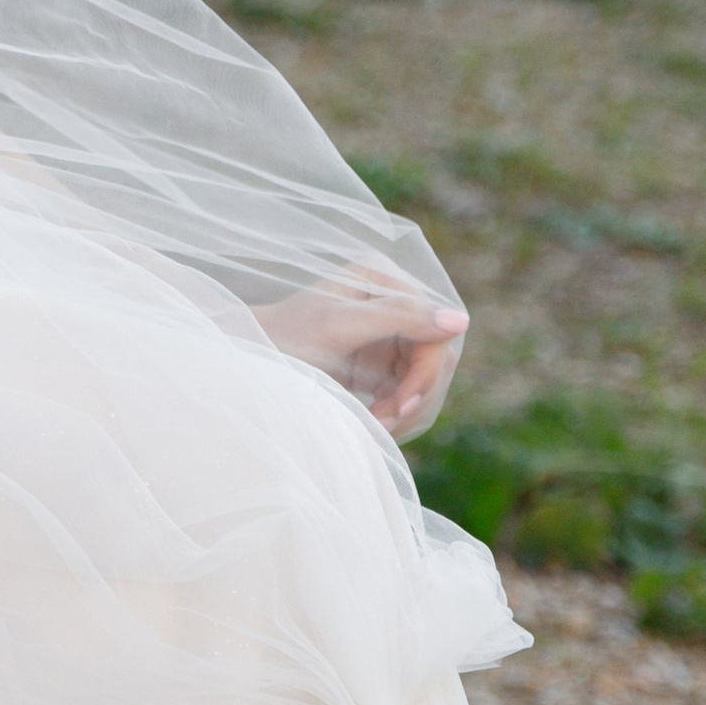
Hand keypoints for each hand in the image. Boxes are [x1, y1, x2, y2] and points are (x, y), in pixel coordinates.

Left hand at [258, 271, 467, 438]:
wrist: (246, 364)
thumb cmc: (283, 338)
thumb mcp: (338, 327)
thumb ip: (397, 316)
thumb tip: (460, 319)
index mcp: (383, 278)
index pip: (436, 330)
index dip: (425, 374)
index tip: (399, 408)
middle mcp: (392, 301)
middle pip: (436, 358)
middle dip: (415, 396)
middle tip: (384, 424)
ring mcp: (389, 334)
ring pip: (427, 380)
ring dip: (407, 410)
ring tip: (374, 426)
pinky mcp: (382, 364)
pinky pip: (410, 394)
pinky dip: (398, 415)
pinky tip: (375, 424)